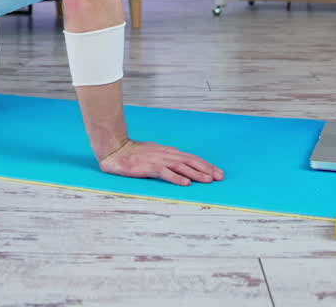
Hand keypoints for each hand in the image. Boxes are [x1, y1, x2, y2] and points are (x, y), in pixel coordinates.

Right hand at [99, 139, 224, 186]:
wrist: (116, 150)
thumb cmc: (134, 154)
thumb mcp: (155, 154)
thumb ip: (167, 160)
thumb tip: (181, 167)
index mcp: (169, 152)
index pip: (191, 158)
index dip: (205, 165)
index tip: (217, 172)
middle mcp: (167, 154)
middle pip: (191, 161)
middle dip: (207, 169)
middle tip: (219, 177)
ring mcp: (159, 160)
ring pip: (182, 167)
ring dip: (196, 173)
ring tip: (208, 180)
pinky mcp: (149, 167)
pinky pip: (166, 173)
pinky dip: (177, 178)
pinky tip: (186, 184)